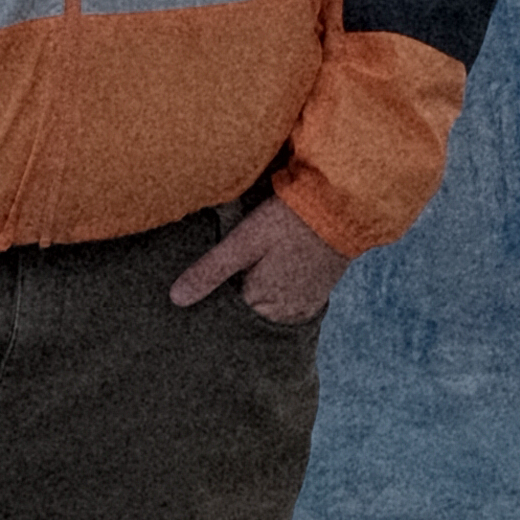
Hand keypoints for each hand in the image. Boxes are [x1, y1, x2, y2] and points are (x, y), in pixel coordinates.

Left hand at [172, 194, 344, 325]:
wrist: (344, 204)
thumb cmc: (291, 218)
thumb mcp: (245, 239)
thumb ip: (210, 270)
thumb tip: (176, 299)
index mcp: (262, 302)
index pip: (226, 314)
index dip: (214, 299)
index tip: (205, 288)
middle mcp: (284, 313)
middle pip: (248, 315)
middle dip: (236, 301)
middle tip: (234, 274)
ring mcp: (304, 307)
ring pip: (268, 311)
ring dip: (258, 297)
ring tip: (255, 273)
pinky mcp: (318, 296)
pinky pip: (289, 306)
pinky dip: (278, 295)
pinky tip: (275, 274)